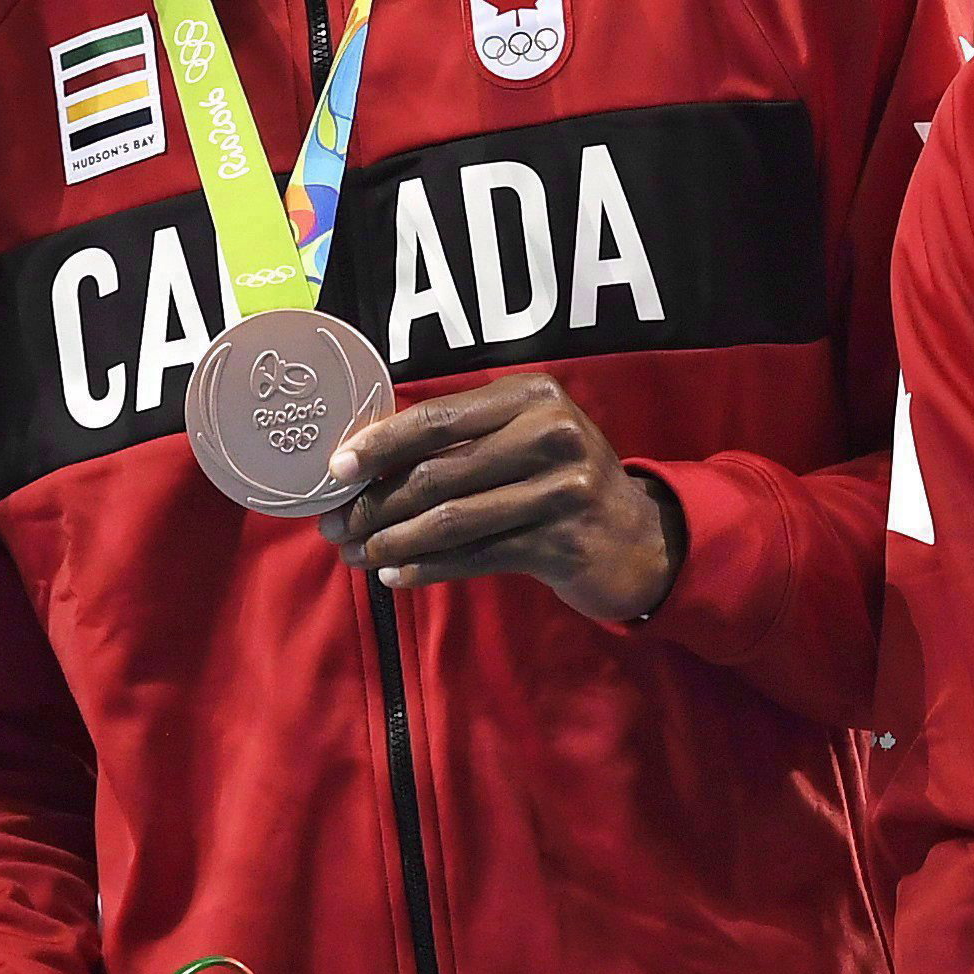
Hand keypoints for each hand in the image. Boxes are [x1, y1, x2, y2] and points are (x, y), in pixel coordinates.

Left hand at [325, 376, 678, 622]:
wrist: (638, 539)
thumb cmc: (562, 483)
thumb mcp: (524, 441)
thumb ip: (464, 440)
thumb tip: (366, 459)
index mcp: (531, 397)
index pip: (437, 418)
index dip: (380, 444)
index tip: (335, 469)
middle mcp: (550, 435)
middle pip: (437, 473)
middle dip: (375, 503)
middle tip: (335, 524)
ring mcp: (561, 489)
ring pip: (451, 519)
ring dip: (392, 541)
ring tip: (356, 554)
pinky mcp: (562, 542)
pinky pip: (475, 556)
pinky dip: (428, 568)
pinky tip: (397, 576)